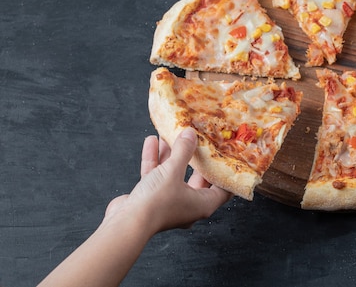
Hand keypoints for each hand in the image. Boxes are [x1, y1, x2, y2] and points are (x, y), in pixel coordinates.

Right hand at [105, 128, 231, 234]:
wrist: (126, 223)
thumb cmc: (156, 203)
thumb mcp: (173, 170)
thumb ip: (183, 150)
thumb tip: (191, 134)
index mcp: (203, 204)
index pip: (222, 189)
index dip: (225, 172)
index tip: (227, 156)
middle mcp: (188, 205)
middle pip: (196, 178)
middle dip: (195, 158)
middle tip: (198, 141)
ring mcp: (168, 203)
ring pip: (172, 174)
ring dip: (171, 154)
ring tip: (170, 134)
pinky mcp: (150, 200)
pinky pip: (155, 176)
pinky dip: (154, 160)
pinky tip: (152, 142)